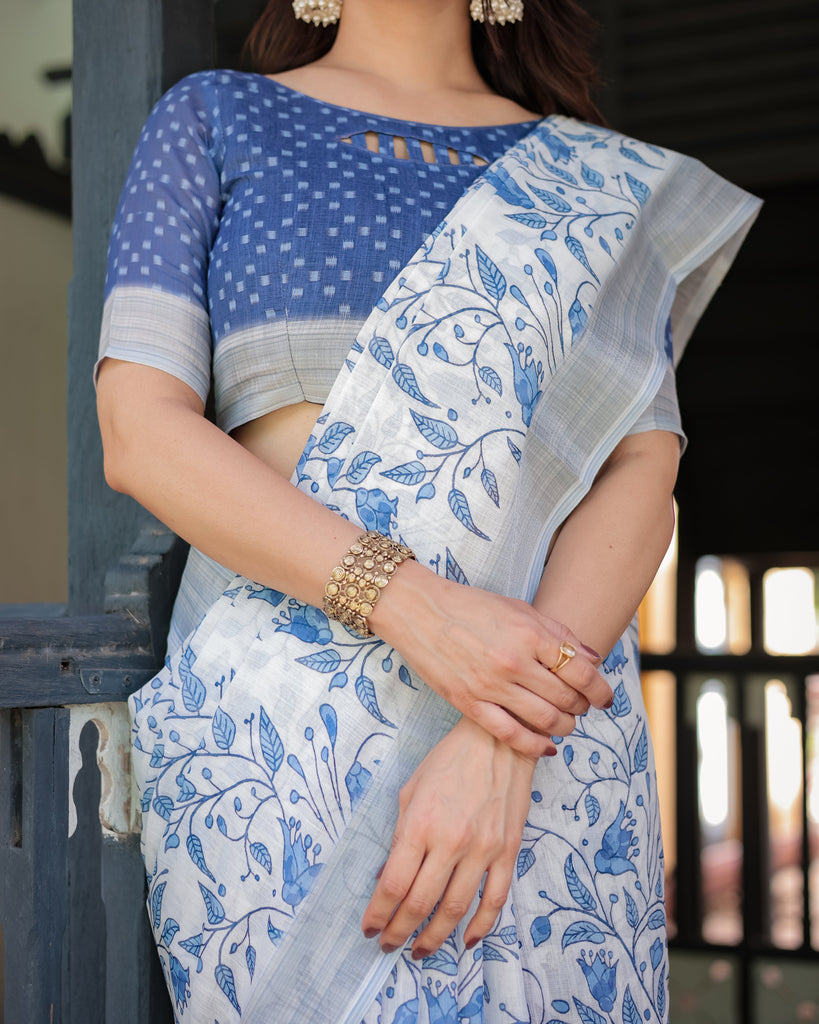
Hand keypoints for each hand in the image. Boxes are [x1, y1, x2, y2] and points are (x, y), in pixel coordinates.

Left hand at [361, 717, 536, 955]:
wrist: (498, 741)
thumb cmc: (449, 761)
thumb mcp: (411, 790)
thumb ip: (399, 835)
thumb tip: (386, 877)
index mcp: (420, 824)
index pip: (392, 884)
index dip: (378, 914)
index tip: (369, 928)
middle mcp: (450, 841)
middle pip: (419, 903)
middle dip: (399, 931)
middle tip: (389, 946)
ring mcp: (483, 849)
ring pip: (455, 909)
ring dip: (434, 937)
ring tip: (419, 951)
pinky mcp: (508, 852)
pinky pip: (495, 900)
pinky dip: (480, 926)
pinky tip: (465, 941)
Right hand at [370, 559, 611, 758]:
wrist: (419, 611)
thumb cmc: (471, 607)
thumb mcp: (518, 609)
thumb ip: (557, 633)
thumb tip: (592, 658)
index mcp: (530, 633)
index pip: (581, 671)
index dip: (600, 690)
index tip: (605, 698)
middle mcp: (514, 661)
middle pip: (566, 698)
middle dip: (582, 708)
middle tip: (582, 708)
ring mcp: (490, 685)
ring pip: (545, 720)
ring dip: (564, 727)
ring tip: (566, 724)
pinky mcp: (469, 703)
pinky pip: (511, 735)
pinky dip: (535, 746)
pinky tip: (546, 747)